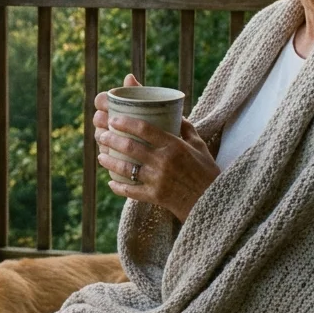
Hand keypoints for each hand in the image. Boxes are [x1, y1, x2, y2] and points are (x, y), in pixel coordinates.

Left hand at [93, 75, 218, 222]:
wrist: (213, 201)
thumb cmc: (206, 170)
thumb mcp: (199, 145)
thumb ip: (185, 127)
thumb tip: (173, 111)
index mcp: (175, 145)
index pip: (144, 129)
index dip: (125, 122)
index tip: (113, 119)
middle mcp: (164, 161)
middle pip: (130, 147)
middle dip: (111, 139)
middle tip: (101, 134)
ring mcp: (158, 180)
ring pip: (126, 169)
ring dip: (109, 161)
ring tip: (101, 155)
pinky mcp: (155, 197)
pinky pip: (131, 191)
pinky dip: (118, 187)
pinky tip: (111, 181)